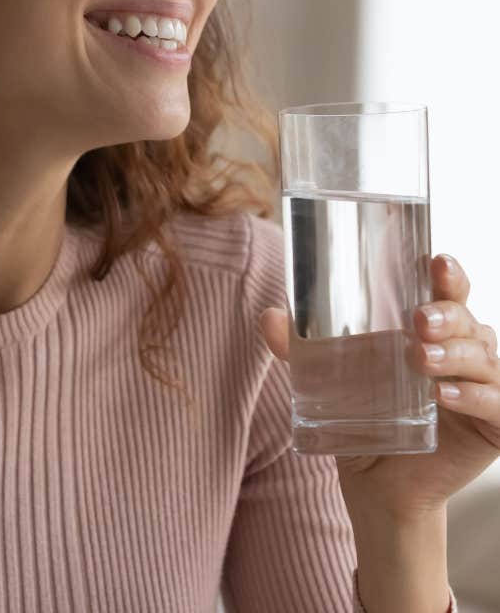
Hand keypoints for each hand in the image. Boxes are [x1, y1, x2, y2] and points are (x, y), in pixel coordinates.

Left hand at [258, 253, 499, 519]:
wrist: (377, 485)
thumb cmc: (362, 417)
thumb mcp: (329, 379)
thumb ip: (300, 350)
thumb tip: (268, 317)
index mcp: (433, 330)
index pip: (448, 292)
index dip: (449, 274)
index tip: (434, 260)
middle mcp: (463, 352)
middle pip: (468, 319)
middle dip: (447, 313)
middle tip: (418, 320)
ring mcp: (482, 387)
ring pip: (483, 356)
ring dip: (454, 354)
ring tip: (420, 359)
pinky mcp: (493, 427)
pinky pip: (495, 404)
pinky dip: (474, 396)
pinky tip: (444, 396)